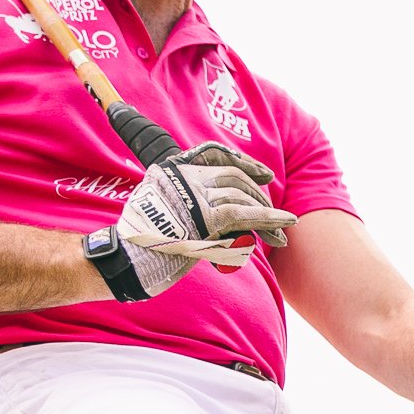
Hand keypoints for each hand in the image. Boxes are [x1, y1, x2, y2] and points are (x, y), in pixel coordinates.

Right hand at [111, 143, 298, 297]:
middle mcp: (183, 177)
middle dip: (258, 195)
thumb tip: (229, 216)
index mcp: (172, 171)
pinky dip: (269, 218)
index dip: (243, 162)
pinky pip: (244, 213)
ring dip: (266, 213)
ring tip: (282, 231)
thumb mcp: (161, 212)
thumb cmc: (144, 244)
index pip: (214, 154)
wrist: (127, 259)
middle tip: (276, 217)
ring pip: (240, 194)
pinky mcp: (204, 218)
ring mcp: (192, 195)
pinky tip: (286, 223)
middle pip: (232, 176)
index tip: (264, 174)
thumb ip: (189, 205)